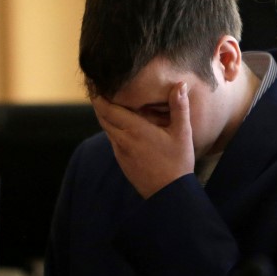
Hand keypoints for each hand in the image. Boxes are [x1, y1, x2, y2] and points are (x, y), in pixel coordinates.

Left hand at [91, 82, 193, 197]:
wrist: (169, 194)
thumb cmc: (178, 162)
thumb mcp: (182, 133)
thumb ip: (179, 107)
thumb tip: (180, 84)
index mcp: (134, 130)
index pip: (107, 108)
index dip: (98, 95)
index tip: (94, 82)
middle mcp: (122, 140)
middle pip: (102, 116)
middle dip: (98, 102)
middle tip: (97, 87)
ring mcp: (120, 151)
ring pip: (106, 128)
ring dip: (105, 115)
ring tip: (107, 101)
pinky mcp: (121, 161)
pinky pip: (112, 139)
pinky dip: (112, 128)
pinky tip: (120, 124)